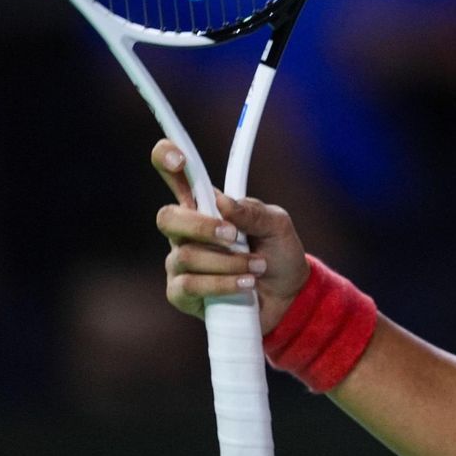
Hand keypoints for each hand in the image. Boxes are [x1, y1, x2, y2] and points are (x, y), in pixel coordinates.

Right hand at [152, 139, 310, 334]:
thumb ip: (253, 212)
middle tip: (234, 235)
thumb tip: (223, 204)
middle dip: (201, 226)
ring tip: (257, 267)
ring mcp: (180, 263)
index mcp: (207, 207)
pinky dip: (224, 283)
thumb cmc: (278, 253)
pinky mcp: (182, 293)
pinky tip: (246, 284)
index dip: (168, 159)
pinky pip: (190, 285)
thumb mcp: (278, 225)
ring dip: (230, 262)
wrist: (288, 296)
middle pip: (167, 218)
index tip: (180, 158)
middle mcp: (186, 232)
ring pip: (187, 255)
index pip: (178, 177)